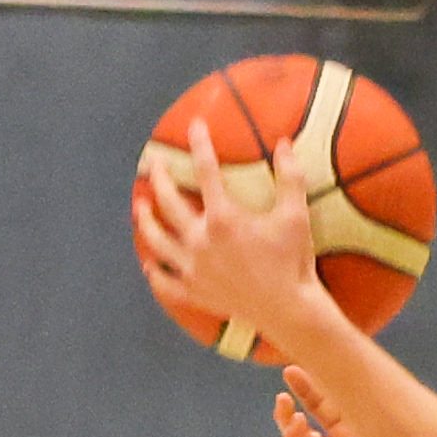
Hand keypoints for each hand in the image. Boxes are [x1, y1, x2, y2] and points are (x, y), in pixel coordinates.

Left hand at [133, 120, 335, 355]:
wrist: (288, 310)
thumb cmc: (293, 261)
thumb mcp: (296, 215)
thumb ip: (290, 177)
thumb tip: (284, 143)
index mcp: (223, 218)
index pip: (207, 171)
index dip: (201, 144)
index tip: (195, 126)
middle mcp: (200, 240)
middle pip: (168, 203)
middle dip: (159, 178)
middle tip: (153, 163)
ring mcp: (192, 268)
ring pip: (158, 240)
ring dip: (146, 221)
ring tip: (140, 207)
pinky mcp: (194, 292)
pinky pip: (166, 283)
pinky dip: (156, 273)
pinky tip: (149, 265)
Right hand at [272, 371, 413, 436]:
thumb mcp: (380, 410)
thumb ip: (361, 387)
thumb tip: (347, 348)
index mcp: (350, 431)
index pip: (317, 407)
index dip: (304, 388)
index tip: (291, 369)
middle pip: (299, 432)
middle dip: (286, 414)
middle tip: (282, 398)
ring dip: (290, 436)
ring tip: (295, 420)